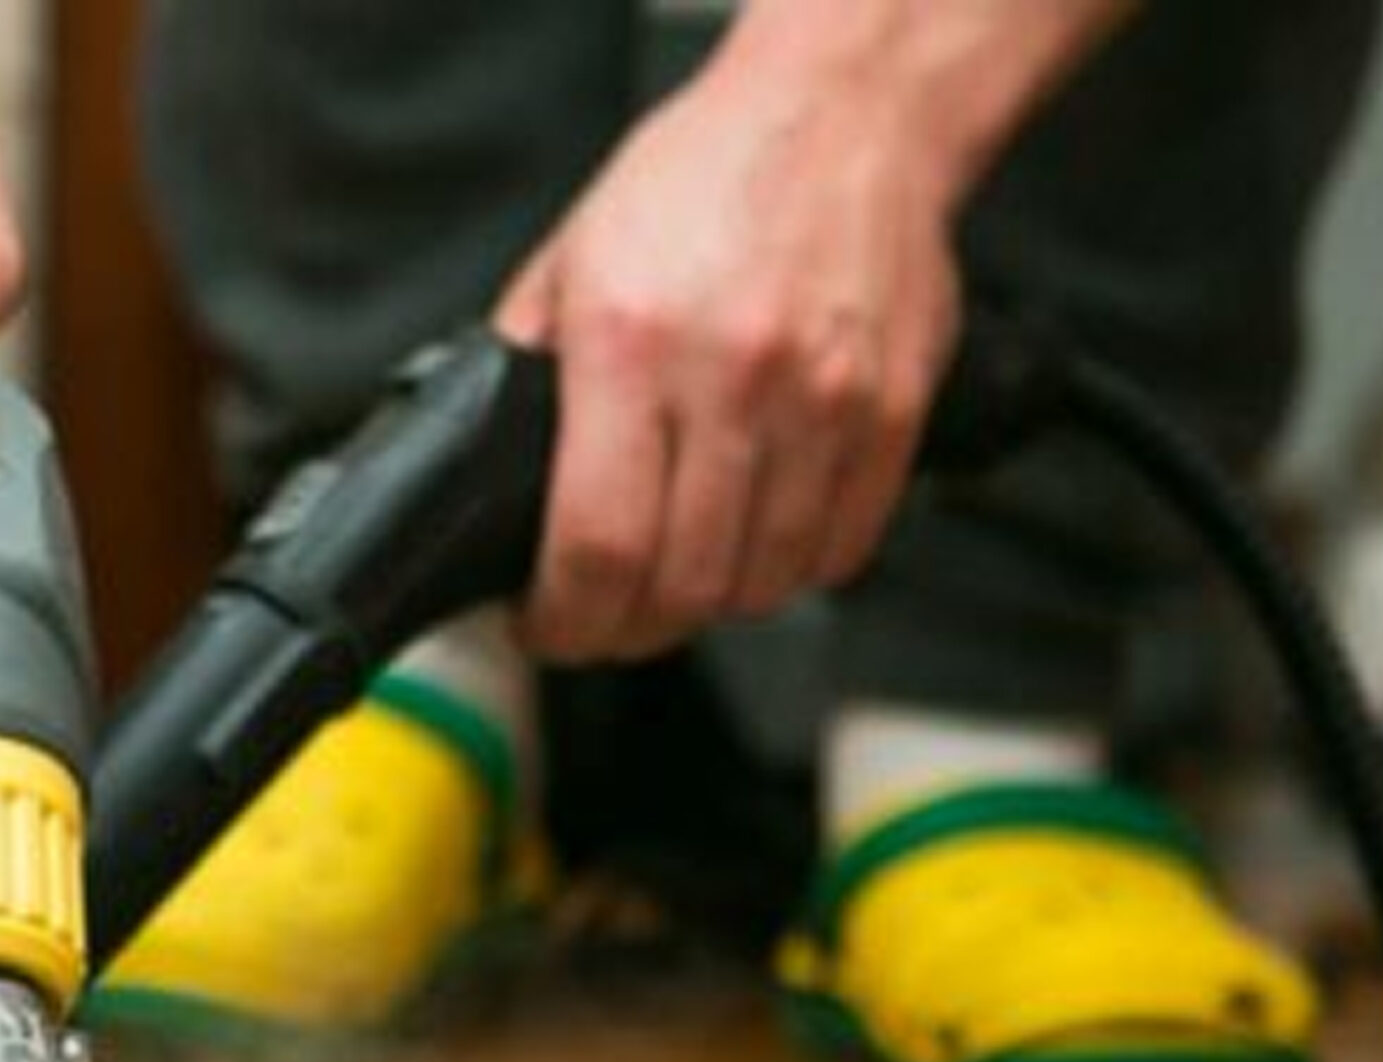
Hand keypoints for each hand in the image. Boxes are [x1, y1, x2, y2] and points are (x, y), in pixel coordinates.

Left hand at [496, 0, 1122, 663]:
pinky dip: (790, 571)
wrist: (844, 112)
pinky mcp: (891, 414)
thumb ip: (529, 373)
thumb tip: (492, 478)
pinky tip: (758, 538)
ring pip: (761, 585)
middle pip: (683, 588)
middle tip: (609, 613)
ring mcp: (823, 401)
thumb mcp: (572, 261)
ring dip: (711, 604)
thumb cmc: (707, 178)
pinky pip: (838, 551)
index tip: (550, 626)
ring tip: (684, 569)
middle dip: (630, 628)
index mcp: (631, 342)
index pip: (598, 547)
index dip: (567, 621)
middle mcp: (731, 376)